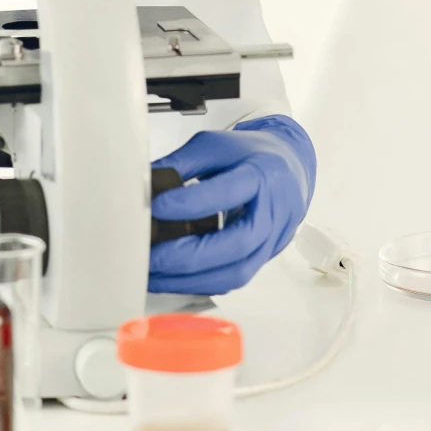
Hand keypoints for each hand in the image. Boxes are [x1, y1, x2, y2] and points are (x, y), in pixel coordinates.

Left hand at [147, 116, 315, 296]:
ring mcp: (270, 241)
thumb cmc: (249, 156)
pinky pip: (231, 281)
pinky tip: (171, 279)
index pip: (228, 192)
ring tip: (154, 274)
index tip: (156, 207)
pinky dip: (199, 284)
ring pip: (235, 272)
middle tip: (152, 255)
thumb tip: (142, 185)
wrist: (288, 170)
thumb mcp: (215, 146)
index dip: (191, 203)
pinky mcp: (261, 261)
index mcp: (261, 174)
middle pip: (236, 244)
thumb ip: (181, 163)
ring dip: (190, 279)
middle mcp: (271, 212)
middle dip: (189, 255)